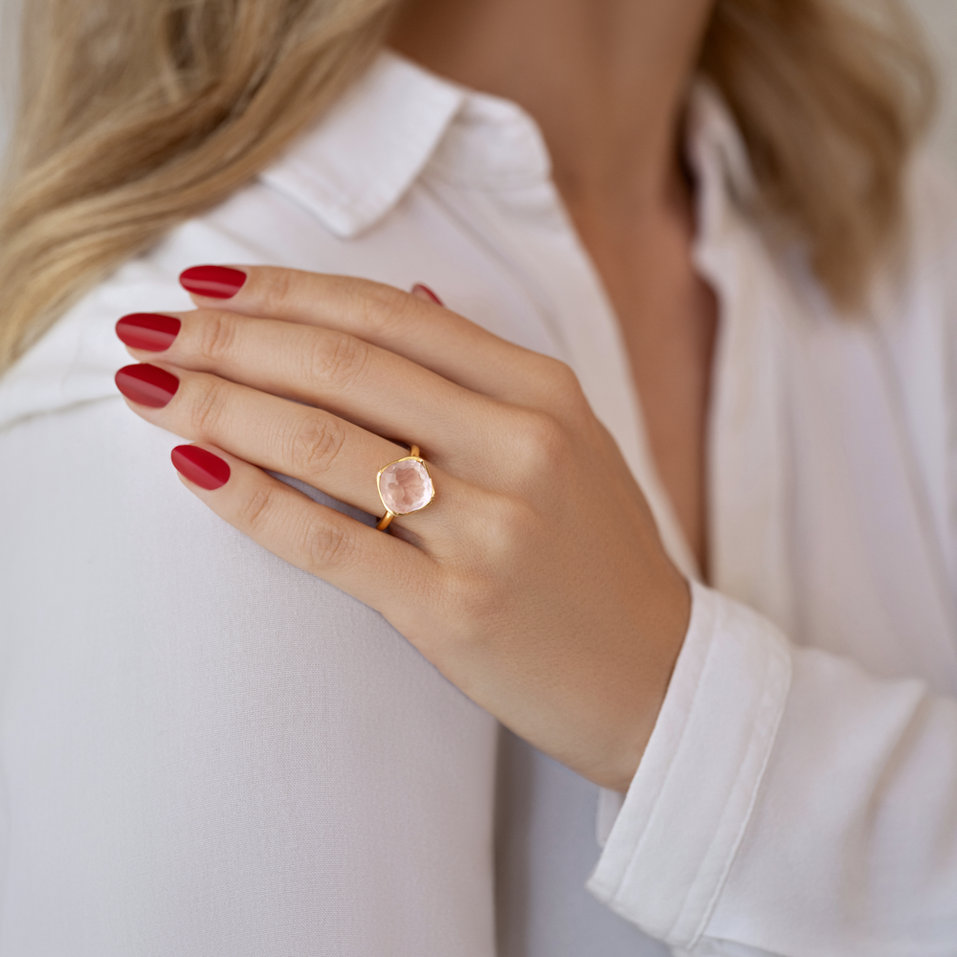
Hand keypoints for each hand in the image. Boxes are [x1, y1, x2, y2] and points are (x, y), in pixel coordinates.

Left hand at [114, 265, 691, 791]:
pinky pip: (330, 542)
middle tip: (148, 325)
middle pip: (344, 367)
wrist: (656, 675)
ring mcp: (491, 530)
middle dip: (229, 337)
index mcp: (545, 393)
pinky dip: (250, 499)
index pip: (389, 315)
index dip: (285, 291)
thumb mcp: (567, 441)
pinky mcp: (456, 612)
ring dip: (218, 405)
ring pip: (325, 445)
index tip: (206, 281)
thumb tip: (406, 293)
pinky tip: (192, 465)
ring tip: (146, 384)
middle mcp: (522, 446)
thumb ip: (483, 371)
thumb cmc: (598, 555)